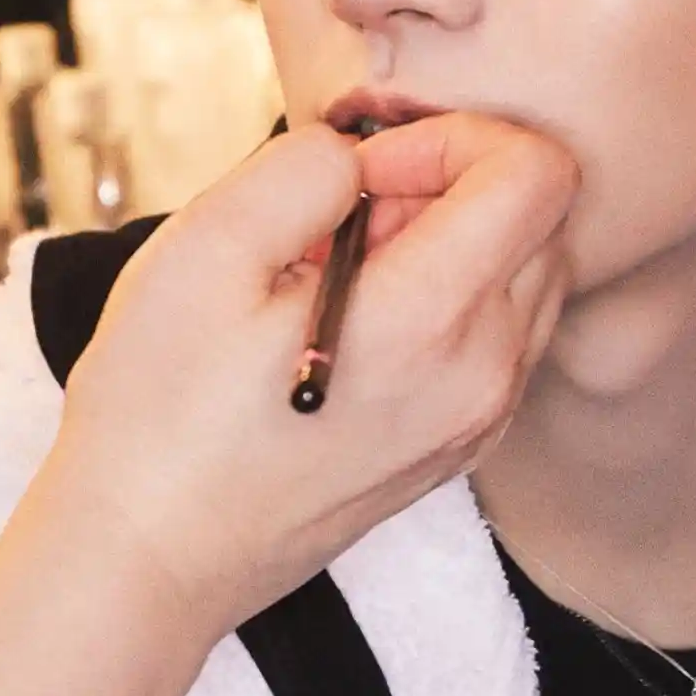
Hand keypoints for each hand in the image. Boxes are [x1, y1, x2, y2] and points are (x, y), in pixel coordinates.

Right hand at [37, 115, 574, 643]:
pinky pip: (503, 338)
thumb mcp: (205, 247)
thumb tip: (360, 156)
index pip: (540, 173)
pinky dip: (451, 302)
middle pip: (544, 221)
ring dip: (454, 243)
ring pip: (531, 278)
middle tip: (344, 222)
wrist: (151, 557)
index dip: (452, 138)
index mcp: (431, 322)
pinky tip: (358, 325)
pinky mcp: (462, 446)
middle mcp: (485, 376)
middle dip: (454, 186)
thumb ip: (304, 168)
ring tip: (346, 273)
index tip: (364, 174)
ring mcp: (482, 419)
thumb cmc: (161, 409)